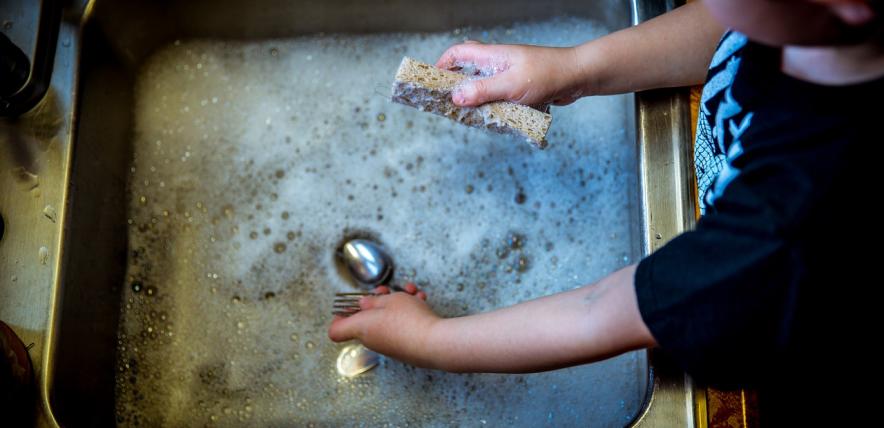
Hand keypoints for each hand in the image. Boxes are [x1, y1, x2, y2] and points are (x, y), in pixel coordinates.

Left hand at [328, 284, 440, 367]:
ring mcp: (389, 345)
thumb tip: (363, 305)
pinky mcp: (404, 347)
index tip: (347, 306)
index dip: (338, 317)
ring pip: (387, 319)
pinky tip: (421, 300)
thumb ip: (374, 300)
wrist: (433, 343)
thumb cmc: (408, 320)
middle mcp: (372, 339)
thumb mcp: (389, 300)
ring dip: (398, 303)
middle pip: (366, 319)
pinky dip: (409, 313)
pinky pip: (401, 327)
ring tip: (411, 292)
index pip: (336, 331)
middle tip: (386, 291)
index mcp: (361, 328)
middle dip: (377, 301)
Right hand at [436, 41, 591, 106]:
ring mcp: (508, 76)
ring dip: (475, 101)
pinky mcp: (518, 89)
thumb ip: (482, 91)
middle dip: (456, 87)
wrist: (577, 77)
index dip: (442, 65)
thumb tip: (455, 96)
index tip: (432, 82)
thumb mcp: (510, 85)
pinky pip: (498, 98)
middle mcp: (498, 64)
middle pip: (468, 71)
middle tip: (447, 105)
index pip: (459, 53)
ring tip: (468, 117)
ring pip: (483, 88)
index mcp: (492, 56)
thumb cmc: (547, 75)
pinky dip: (492, 108)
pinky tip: (492, 120)